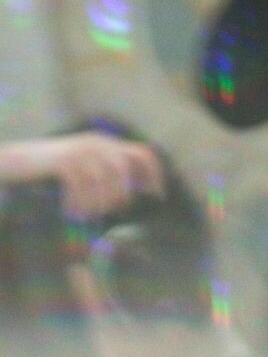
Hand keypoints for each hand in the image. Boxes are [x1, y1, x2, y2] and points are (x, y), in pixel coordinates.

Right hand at [0, 132, 163, 217]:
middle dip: (124, 192)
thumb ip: (113, 174)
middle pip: (124, 168)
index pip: (144, 154)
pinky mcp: (64, 161)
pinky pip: (81, 186)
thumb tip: (142, 190)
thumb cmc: (59, 169)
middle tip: (114, 209)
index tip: (158, 195)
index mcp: (109, 143)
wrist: (21, 159)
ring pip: (103, 180)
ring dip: (98, 202)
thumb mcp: (90, 167)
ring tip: (88, 214)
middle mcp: (98, 143)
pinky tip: (72, 211)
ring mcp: (80, 151)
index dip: (155, 175)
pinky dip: (78, 203)